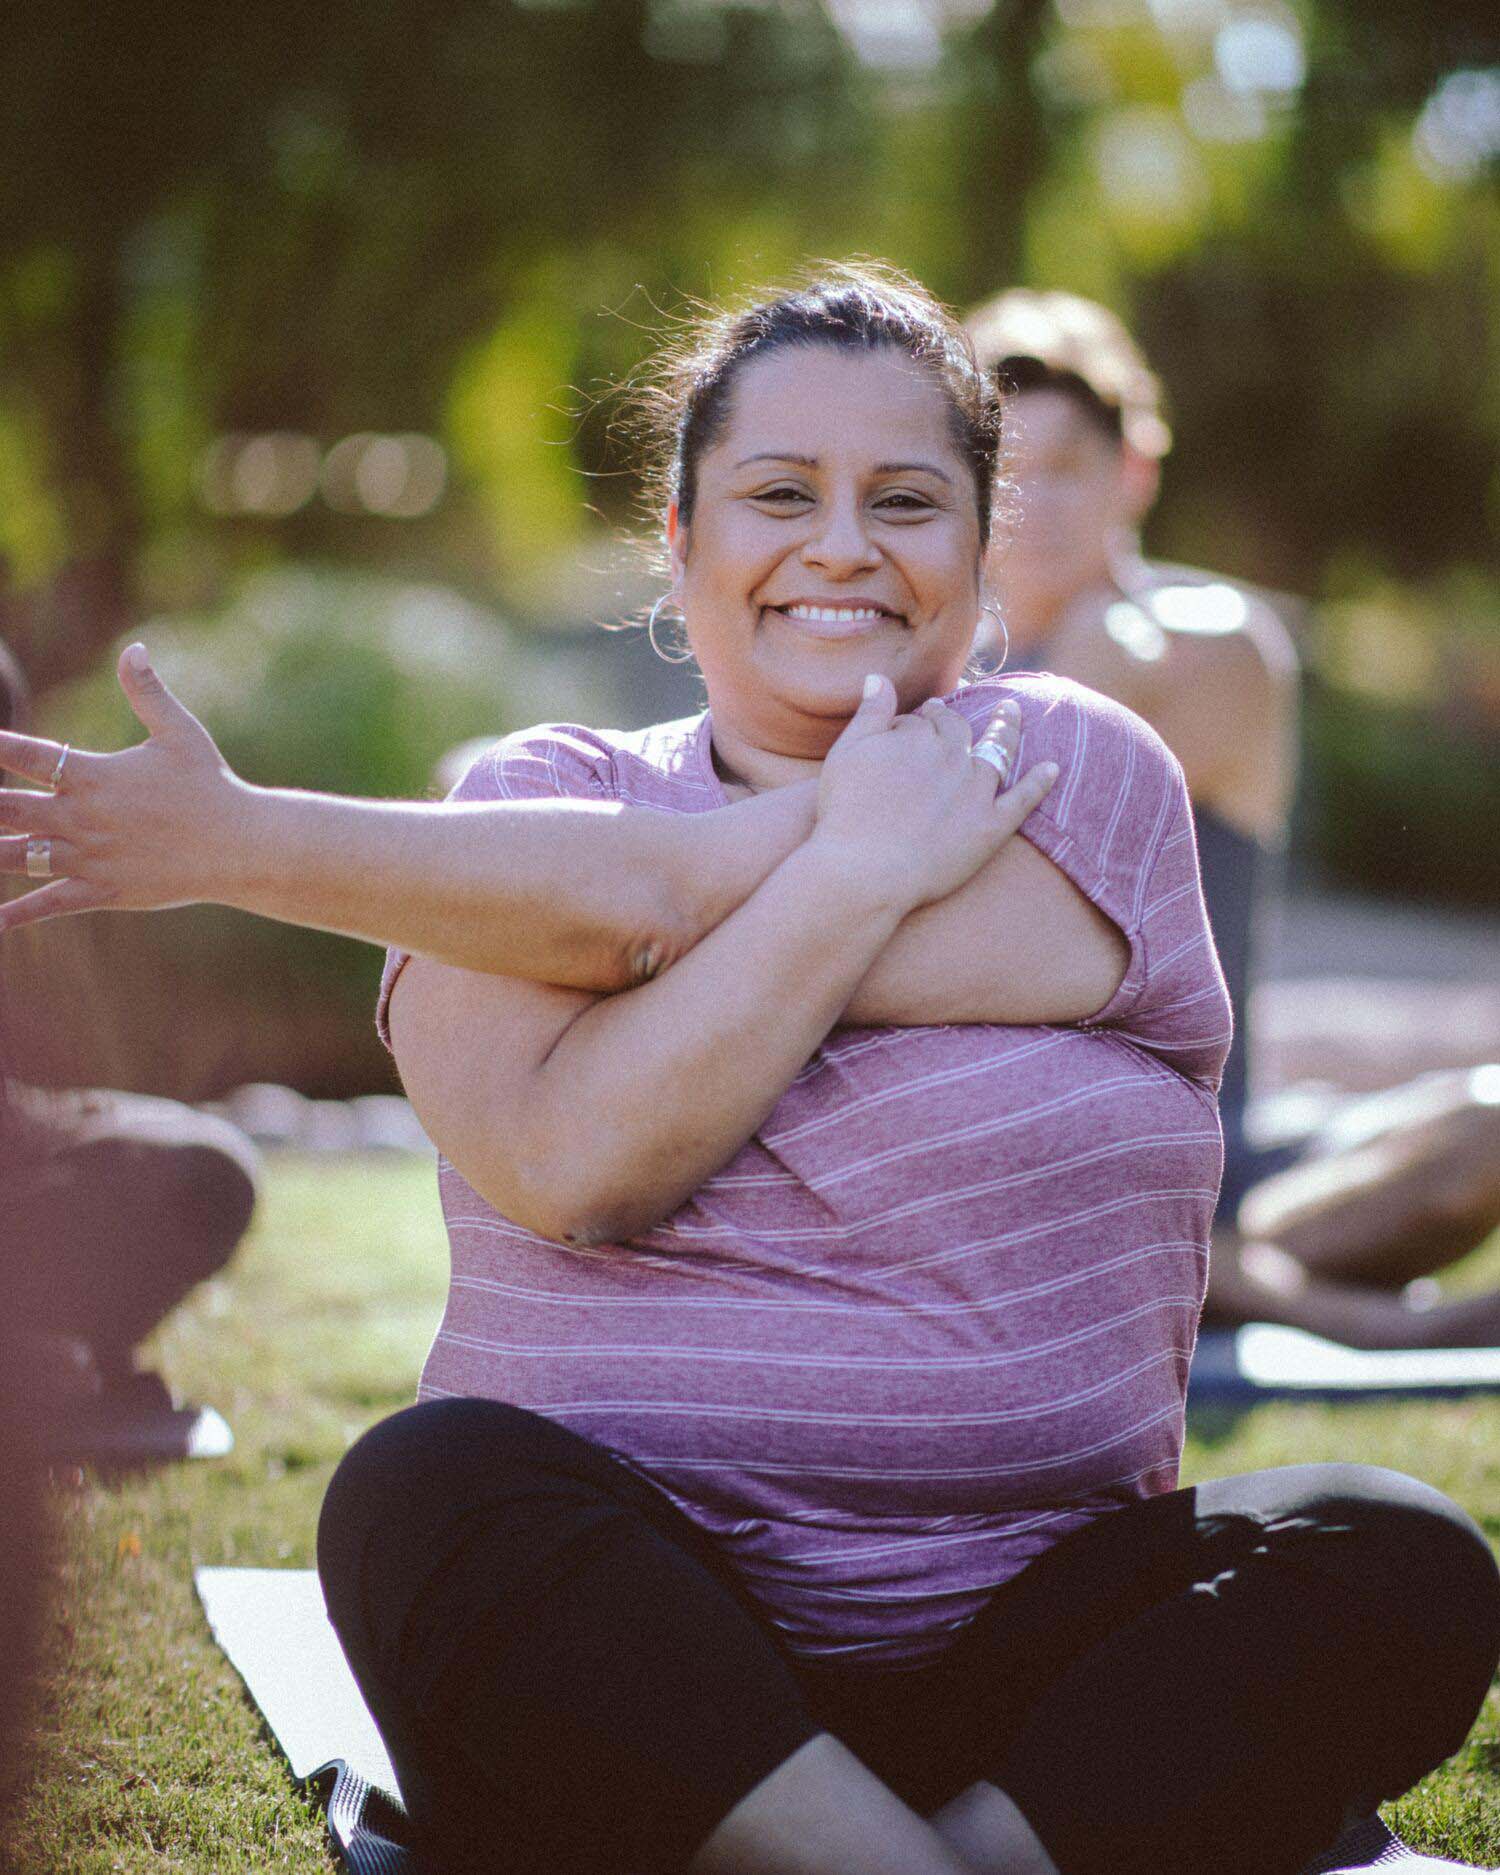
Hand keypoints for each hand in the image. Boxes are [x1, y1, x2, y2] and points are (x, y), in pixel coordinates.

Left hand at [0, 644, 244, 930]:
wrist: (240, 846)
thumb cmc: (212, 786)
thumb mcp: (180, 732)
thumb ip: (148, 692)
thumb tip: (133, 648)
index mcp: (93, 775)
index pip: (27, 754)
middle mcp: (81, 817)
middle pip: (5, 808)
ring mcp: (88, 857)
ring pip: (16, 856)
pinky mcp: (102, 891)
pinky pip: (48, 903)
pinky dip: (14, 915)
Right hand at [811, 674, 1057, 910]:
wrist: (864, 870)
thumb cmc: (846, 812)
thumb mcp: (847, 754)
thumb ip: (869, 713)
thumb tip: (880, 677)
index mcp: (920, 737)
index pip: (922, 722)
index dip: (913, 723)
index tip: (908, 725)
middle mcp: (954, 758)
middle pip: (959, 732)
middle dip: (953, 721)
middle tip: (947, 714)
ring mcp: (976, 793)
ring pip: (997, 753)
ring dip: (1006, 730)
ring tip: (1011, 714)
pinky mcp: (990, 828)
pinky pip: (1022, 801)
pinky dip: (1039, 783)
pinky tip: (1052, 768)